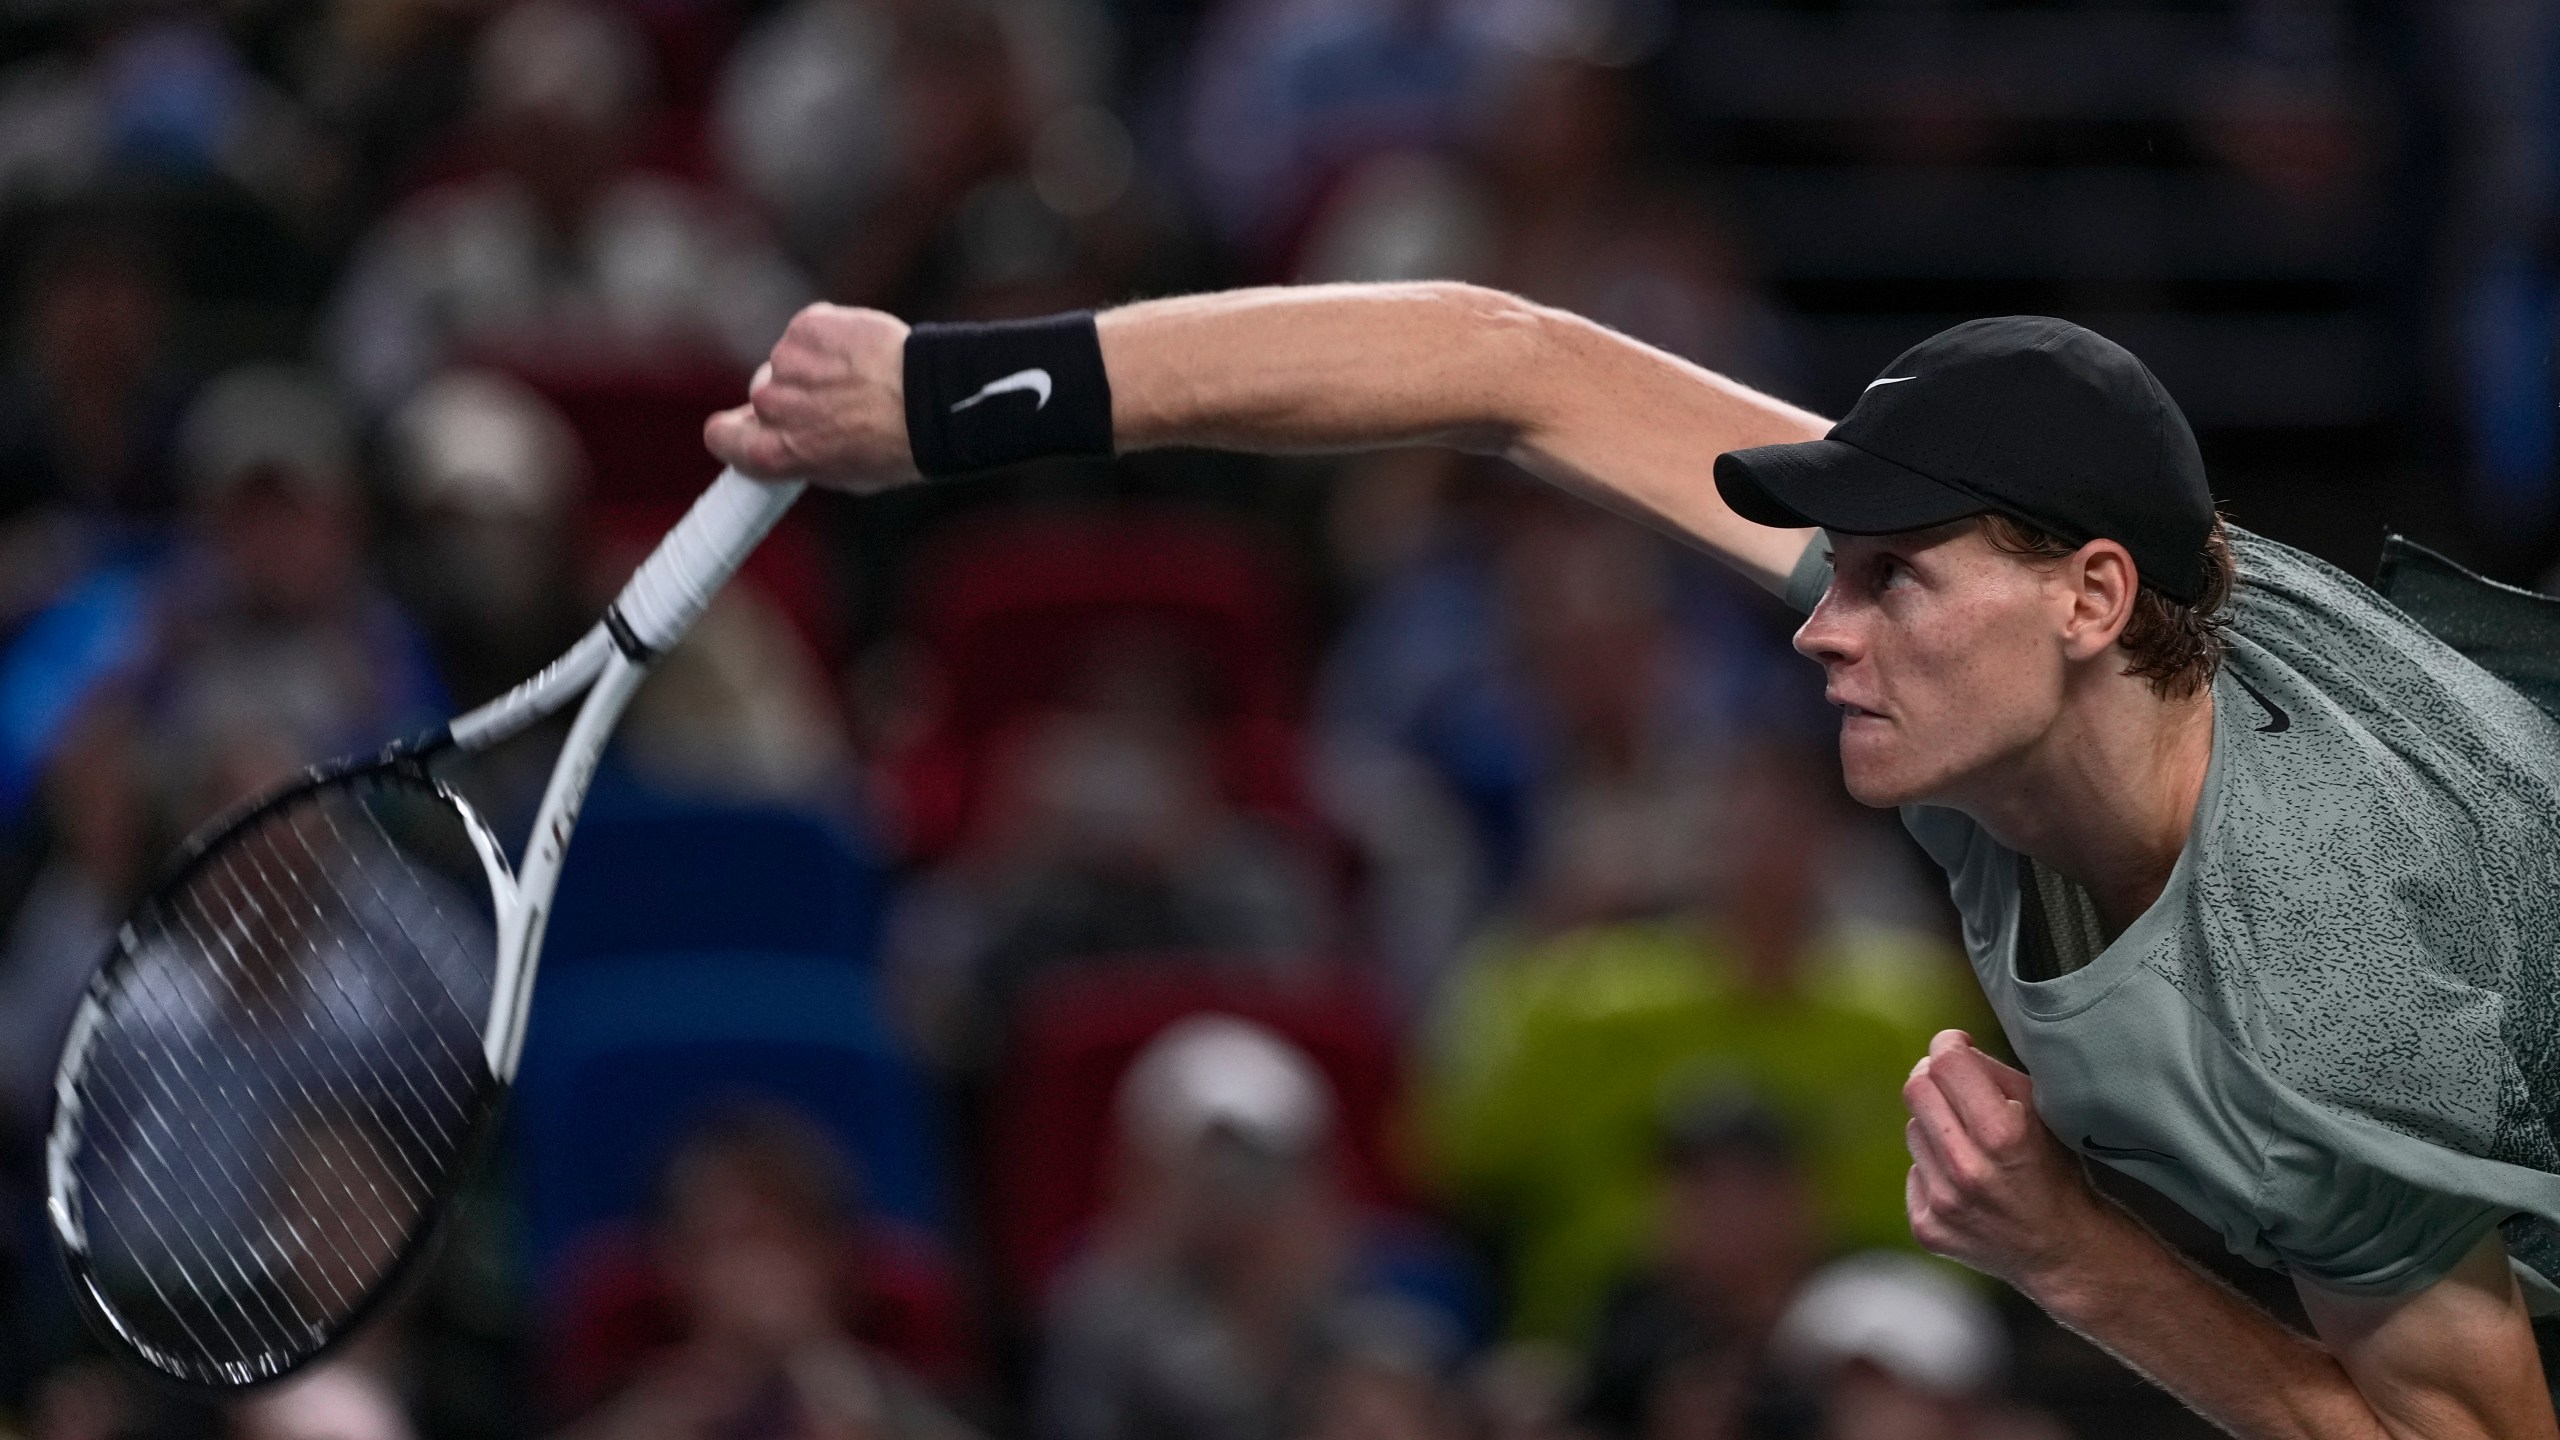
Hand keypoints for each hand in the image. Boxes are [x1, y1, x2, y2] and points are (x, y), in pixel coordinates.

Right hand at [705, 304, 918, 491]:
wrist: (931, 404)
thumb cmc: (896, 448)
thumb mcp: (840, 474)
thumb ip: (801, 455)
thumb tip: (790, 443)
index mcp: (770, 452)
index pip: (719, 436)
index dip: (738, 432)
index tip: (753, 429)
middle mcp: (769, 405)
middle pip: (762, 395)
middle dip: (791, 397)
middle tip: (836, 402)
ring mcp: (785, 361)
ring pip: (789, 362)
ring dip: (815, 366)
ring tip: (860, 379)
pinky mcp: (806, 325)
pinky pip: (810, 331)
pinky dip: (831, 337)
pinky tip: (861, 352)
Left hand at [1903, 1029, 2109, 1292]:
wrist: (2063, 1251)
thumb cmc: (2055, 1171)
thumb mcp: (2042, 1112)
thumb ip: (1993, 1074)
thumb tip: (1946, 1048)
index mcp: (2003, 1133)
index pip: (1945, 1063)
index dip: (1949, 1045)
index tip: (1958, 1046)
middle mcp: (1968, 1170)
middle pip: (1916, 1089)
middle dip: (1933, 1077)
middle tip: (1953, 1085)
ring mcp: (1943, 1203)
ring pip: (1913, 1130)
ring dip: (1936, 1128)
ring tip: (1973, 1148)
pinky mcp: (1927, 1228)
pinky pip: (1914, 1172)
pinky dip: (1934, 1170)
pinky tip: (1967, 1185)